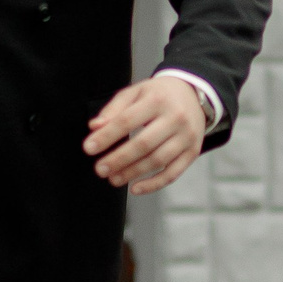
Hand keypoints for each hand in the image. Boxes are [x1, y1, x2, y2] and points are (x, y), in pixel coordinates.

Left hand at [83, 73, 209, 196]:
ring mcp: (186, 136)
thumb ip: (114, 109)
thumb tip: (95, 127)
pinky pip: (173, 173)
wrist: (194, 94)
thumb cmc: (158, 95)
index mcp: (157, 100)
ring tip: (113, 179)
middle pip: (143, 144)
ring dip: (133, 173)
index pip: (127, 120)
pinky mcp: (192, 151)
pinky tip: (135, 188)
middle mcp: (175, 118)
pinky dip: (154, 184)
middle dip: (118, 159)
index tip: (89, 148)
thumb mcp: (135, 93)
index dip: (107, 136)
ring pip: (157, 160)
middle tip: (100, 169)